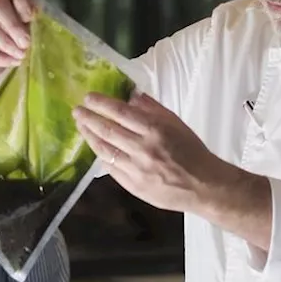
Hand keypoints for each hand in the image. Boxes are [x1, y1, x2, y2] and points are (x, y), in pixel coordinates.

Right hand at [0, 0, 34, 80]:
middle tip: (26, 44)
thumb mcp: (35, 31)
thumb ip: (38, 25)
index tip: (30, 16)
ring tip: (20, 55)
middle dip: (13, 26)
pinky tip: (9, 62)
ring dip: (4, 42)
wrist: (3, 63)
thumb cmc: (23, 42)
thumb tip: (38, 25)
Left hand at [72, 92, 223, 213]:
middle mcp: (142, 148)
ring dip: (90, 137)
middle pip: (107, 130)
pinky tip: (96, 148)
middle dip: (88, 119)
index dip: (101, 104)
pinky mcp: (133, 185)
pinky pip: (111, 169)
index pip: (121, 112)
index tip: (88, 97)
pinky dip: (102, 156)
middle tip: (76, 111)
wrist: (204, 185)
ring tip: (81, 127)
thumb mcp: (177, 124)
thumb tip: (132, 96)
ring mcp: (136, 169)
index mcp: (155, 130)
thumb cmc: (192, 151)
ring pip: (105, 150)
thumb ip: (153, 109)